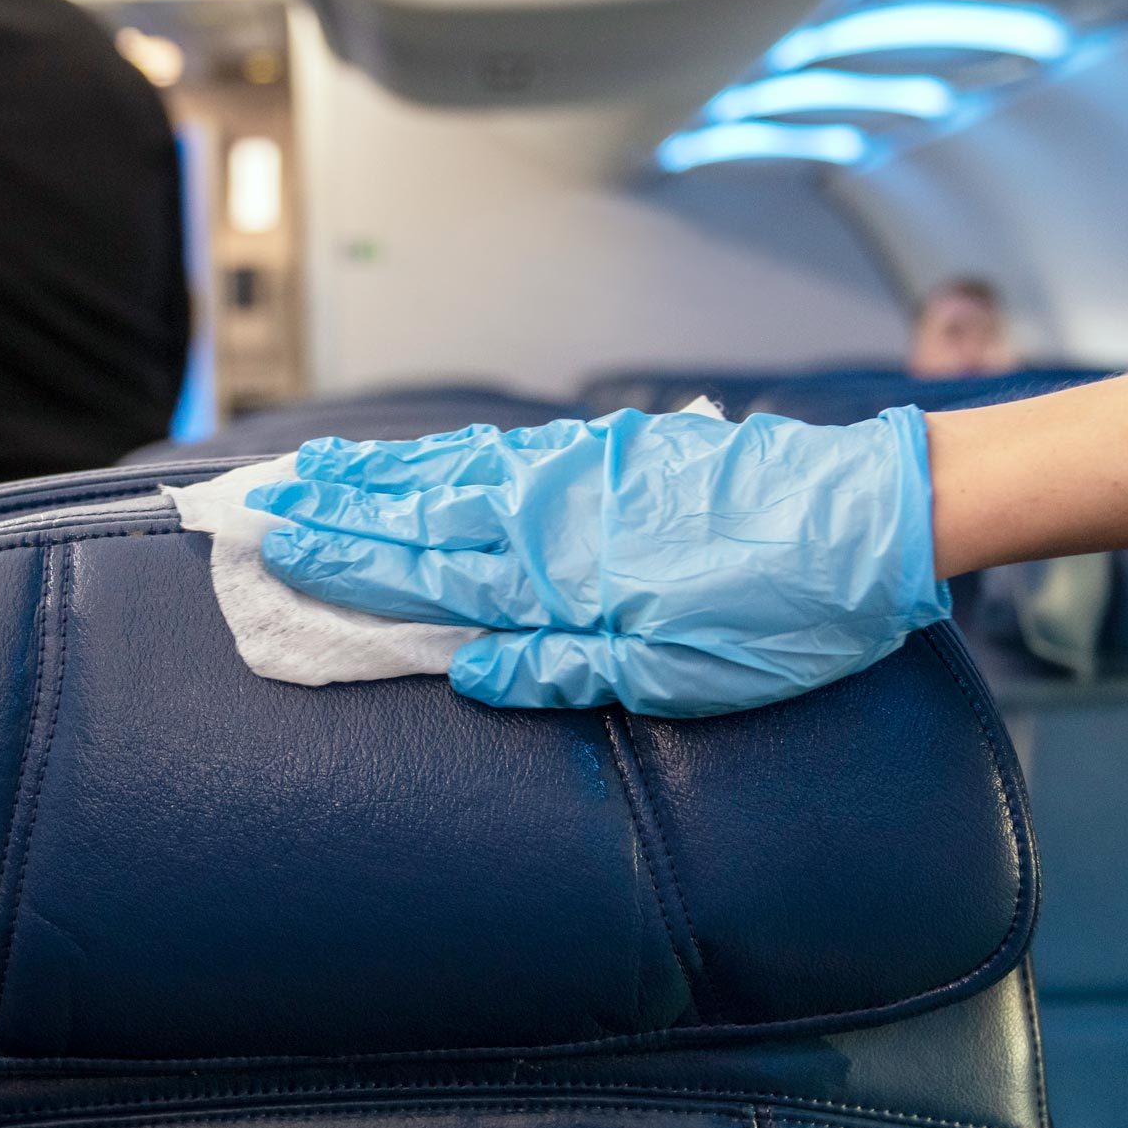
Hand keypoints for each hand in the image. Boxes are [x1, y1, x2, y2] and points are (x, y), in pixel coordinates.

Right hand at [248, 407, 949, 716]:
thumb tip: (470, 671)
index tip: (273, 548)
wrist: (871, 520)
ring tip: (317, 472)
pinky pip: (514, 453)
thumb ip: (564, 668)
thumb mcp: (677, 675)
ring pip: (460, 476)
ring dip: (383, 477)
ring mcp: (588, 477)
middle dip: (337, 513)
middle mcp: (558, 519)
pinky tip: (434, 456)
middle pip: (423, 516)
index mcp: (559, 581)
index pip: (424, 573)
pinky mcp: (626, 453)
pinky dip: (457, 453)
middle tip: (257, 503)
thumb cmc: (783, 617)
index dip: (344, 563)